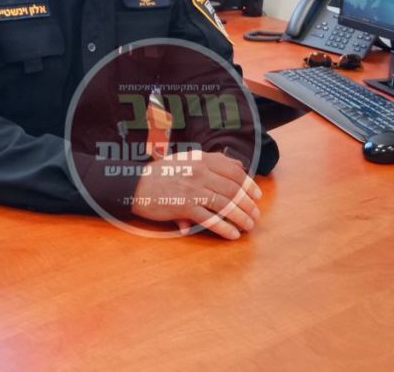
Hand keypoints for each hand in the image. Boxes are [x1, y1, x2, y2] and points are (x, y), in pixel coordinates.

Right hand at [130, 151, 261, 239]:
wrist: (136, 185)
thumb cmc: (162, 173)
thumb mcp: (187, 159)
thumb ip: (211, 161)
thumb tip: (238, 165)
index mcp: (201, 159)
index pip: (233, 171)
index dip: (248, 184)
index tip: (257, 195)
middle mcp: (199, 172)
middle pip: (232, 189)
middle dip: (247, 204)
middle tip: (255, 215)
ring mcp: (192, 189)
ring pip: (225, 204)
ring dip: (241, 217)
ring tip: (248, 226)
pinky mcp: (184, 206)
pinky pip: (210, 219)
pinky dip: (224, 228)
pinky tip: (233, 234)